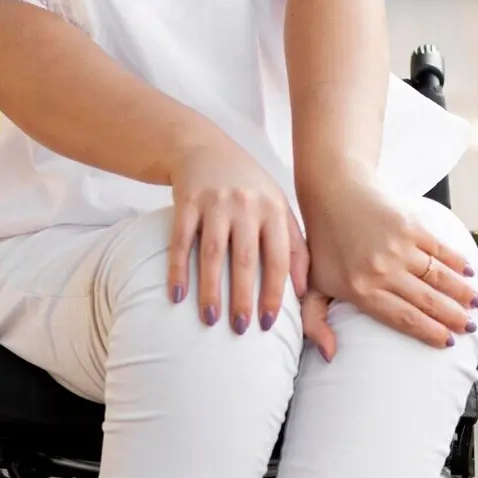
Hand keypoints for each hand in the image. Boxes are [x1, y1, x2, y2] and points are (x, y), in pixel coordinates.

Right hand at [168, 131, 309, 332]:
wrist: (206, 148)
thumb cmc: (249, 188)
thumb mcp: (278, 207)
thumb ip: (294, 246)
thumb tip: (301, 291)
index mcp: (274, 209)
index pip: (278, 258)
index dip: (273, 293)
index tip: (267, 324)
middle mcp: (246, 205)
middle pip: (245, 260)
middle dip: (243, 298)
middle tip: (241, 329)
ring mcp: (215, 202)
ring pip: (213, 253)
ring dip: (211, 290)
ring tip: (210, 319)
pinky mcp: (187, 201)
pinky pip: (181, 240)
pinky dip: (177, 269)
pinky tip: (176, 295)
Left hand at [297, 166, 477, 360]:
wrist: (333, 193)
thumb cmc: (323, 243)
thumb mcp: (311, 285)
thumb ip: (315, 322)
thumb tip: (328, 356)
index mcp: (361, 289)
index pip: (403, 317)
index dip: (430, 332)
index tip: (447, 341)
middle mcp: (382, 271)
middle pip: (427, 301)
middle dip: (453, 317)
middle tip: (469, 327)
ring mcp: (398, 247)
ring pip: (438, 277)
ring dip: (461, 292)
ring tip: (475, 304)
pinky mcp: (410, 226)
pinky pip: (439, 250)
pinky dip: (457, 262)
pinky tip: (469, 273)